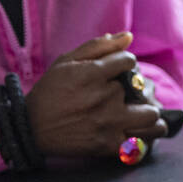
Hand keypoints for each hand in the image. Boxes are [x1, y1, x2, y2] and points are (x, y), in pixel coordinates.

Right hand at [26, 33, 167, 156]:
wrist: (31, 127)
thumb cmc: (50, 92)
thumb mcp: (67, 62)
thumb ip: (98, 46)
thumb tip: (128, 36)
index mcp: (92, 74)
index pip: (129, 62)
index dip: (127, 64)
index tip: (121, 71)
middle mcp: (103, 98)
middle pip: (141, 88)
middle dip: (138, 89)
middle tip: (131, 95)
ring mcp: (108, 123)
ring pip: (151, 117)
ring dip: (151, 115)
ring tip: (143, 115)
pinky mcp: (107, 145)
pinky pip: (140, 144)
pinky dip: (142, 140)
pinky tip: (136, 134)